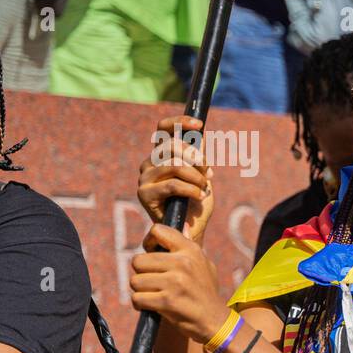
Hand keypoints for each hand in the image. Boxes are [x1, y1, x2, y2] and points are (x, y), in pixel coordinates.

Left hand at [129, 224, 228, 344]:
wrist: (215, 321)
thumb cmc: (206, 292)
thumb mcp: (204, 265)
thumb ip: (189, 247)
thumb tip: (183, 226)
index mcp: (191, 250)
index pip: (158, 231)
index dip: (149, 242)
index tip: (153, 254)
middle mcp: (183, 263)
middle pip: (138, 260)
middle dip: (142, 274)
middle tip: (154, 282)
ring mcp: (175, 282)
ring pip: (135, 281)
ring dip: (141, 291)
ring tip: (156, 295)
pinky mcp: (167, 301)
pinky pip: (137, 298)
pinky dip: (141, 305)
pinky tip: (153, 306)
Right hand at [139, 115, 213, 243]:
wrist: (190, 230)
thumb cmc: (196, 202)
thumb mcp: (202, 175)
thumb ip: (199, 156)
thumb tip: (201, 134)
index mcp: (162, 155)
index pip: (163, 129)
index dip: (179, 122)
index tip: (200, 124)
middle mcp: (150, 163)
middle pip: (172, 145)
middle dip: (196, 157)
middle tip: (208, 173)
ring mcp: (145, 178)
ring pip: (173, 165)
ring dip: (196, 176)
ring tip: (204, 187)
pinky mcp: (144, 194)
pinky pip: (172, 184)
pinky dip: (191, 189)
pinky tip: (201, 196)